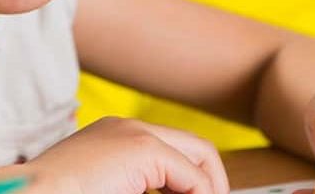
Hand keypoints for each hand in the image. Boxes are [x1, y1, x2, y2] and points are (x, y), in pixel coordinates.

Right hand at [26, 117, 229, 193]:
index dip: (192, 182)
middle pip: (195, 149)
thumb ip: (133, 188)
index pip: (171, 152)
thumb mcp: (103, 188)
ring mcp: (136, 134)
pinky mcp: (143, 149)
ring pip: (201, 157)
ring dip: (209, 188)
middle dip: (211, 182)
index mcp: (113, 137)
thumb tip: (171, 193)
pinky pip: (193, 178)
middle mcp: (127, 128)